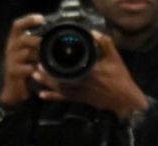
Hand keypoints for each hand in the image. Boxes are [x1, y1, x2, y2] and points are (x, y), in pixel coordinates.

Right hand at [0, 13, 44, 105]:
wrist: (13, 89)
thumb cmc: (23, 67)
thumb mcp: (28, 52)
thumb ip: (35, 43)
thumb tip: (51, 34)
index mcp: (14, 40)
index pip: (18, 25)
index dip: (29, 20)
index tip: (42, 19)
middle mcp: (11, 48)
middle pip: (24, 38)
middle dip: (37, 41)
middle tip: (47, 44)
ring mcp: (11, 60)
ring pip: (26, 53)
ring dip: (38, 55)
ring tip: (46, 59)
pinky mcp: (13, 72)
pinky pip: (27, 68)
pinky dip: (35, 69)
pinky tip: (41, 70)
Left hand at [33, 31, 147, 117]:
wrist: (123, 100)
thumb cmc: (120, 78)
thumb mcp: (115, 58)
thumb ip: (105, 44)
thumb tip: (93, 33)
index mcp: (89, 70)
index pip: (70, 65)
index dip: (57, 61)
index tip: (48, 54)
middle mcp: (82, 82)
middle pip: (60, 77)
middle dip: (47, 72)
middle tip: (36, 65)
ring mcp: (80, 92)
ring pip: (59, 88)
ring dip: (46, 83)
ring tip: (35, 75)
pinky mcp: (79, 99)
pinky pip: (63, 98)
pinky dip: (52, 97)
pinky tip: (42, 95)